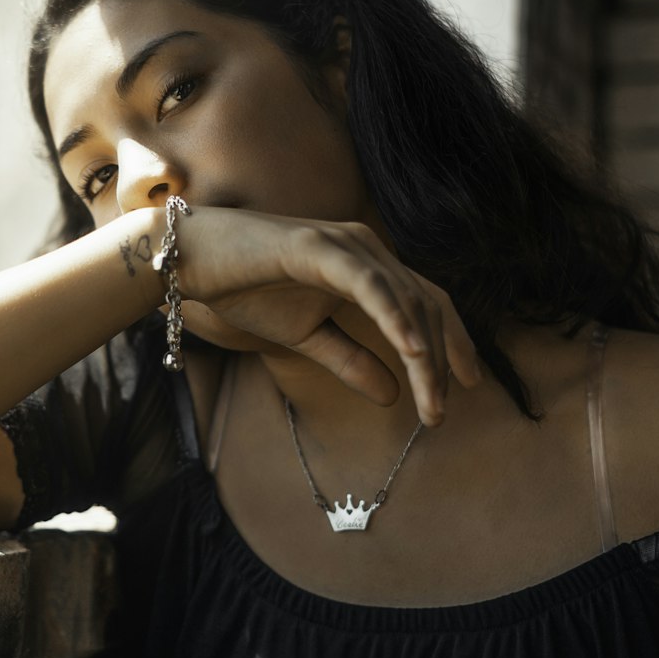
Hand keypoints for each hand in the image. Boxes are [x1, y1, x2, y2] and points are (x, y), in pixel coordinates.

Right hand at [178, 207, 481, 424]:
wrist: (190, 261)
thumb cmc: (244, 289)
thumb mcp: (305, 338)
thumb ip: (349, 360)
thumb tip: (391, 394)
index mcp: (367, 268)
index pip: (426, 303)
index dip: (453, 342)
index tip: (468, 387)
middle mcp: (366, 249)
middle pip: (425, 305)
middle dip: (441, 362)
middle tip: (441, 414)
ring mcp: (345, 244)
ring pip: (404, 299)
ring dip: (424, 353)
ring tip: (432, 399)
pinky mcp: (318, 246)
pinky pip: (368, 283)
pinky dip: (395, 315)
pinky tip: (411, 349)